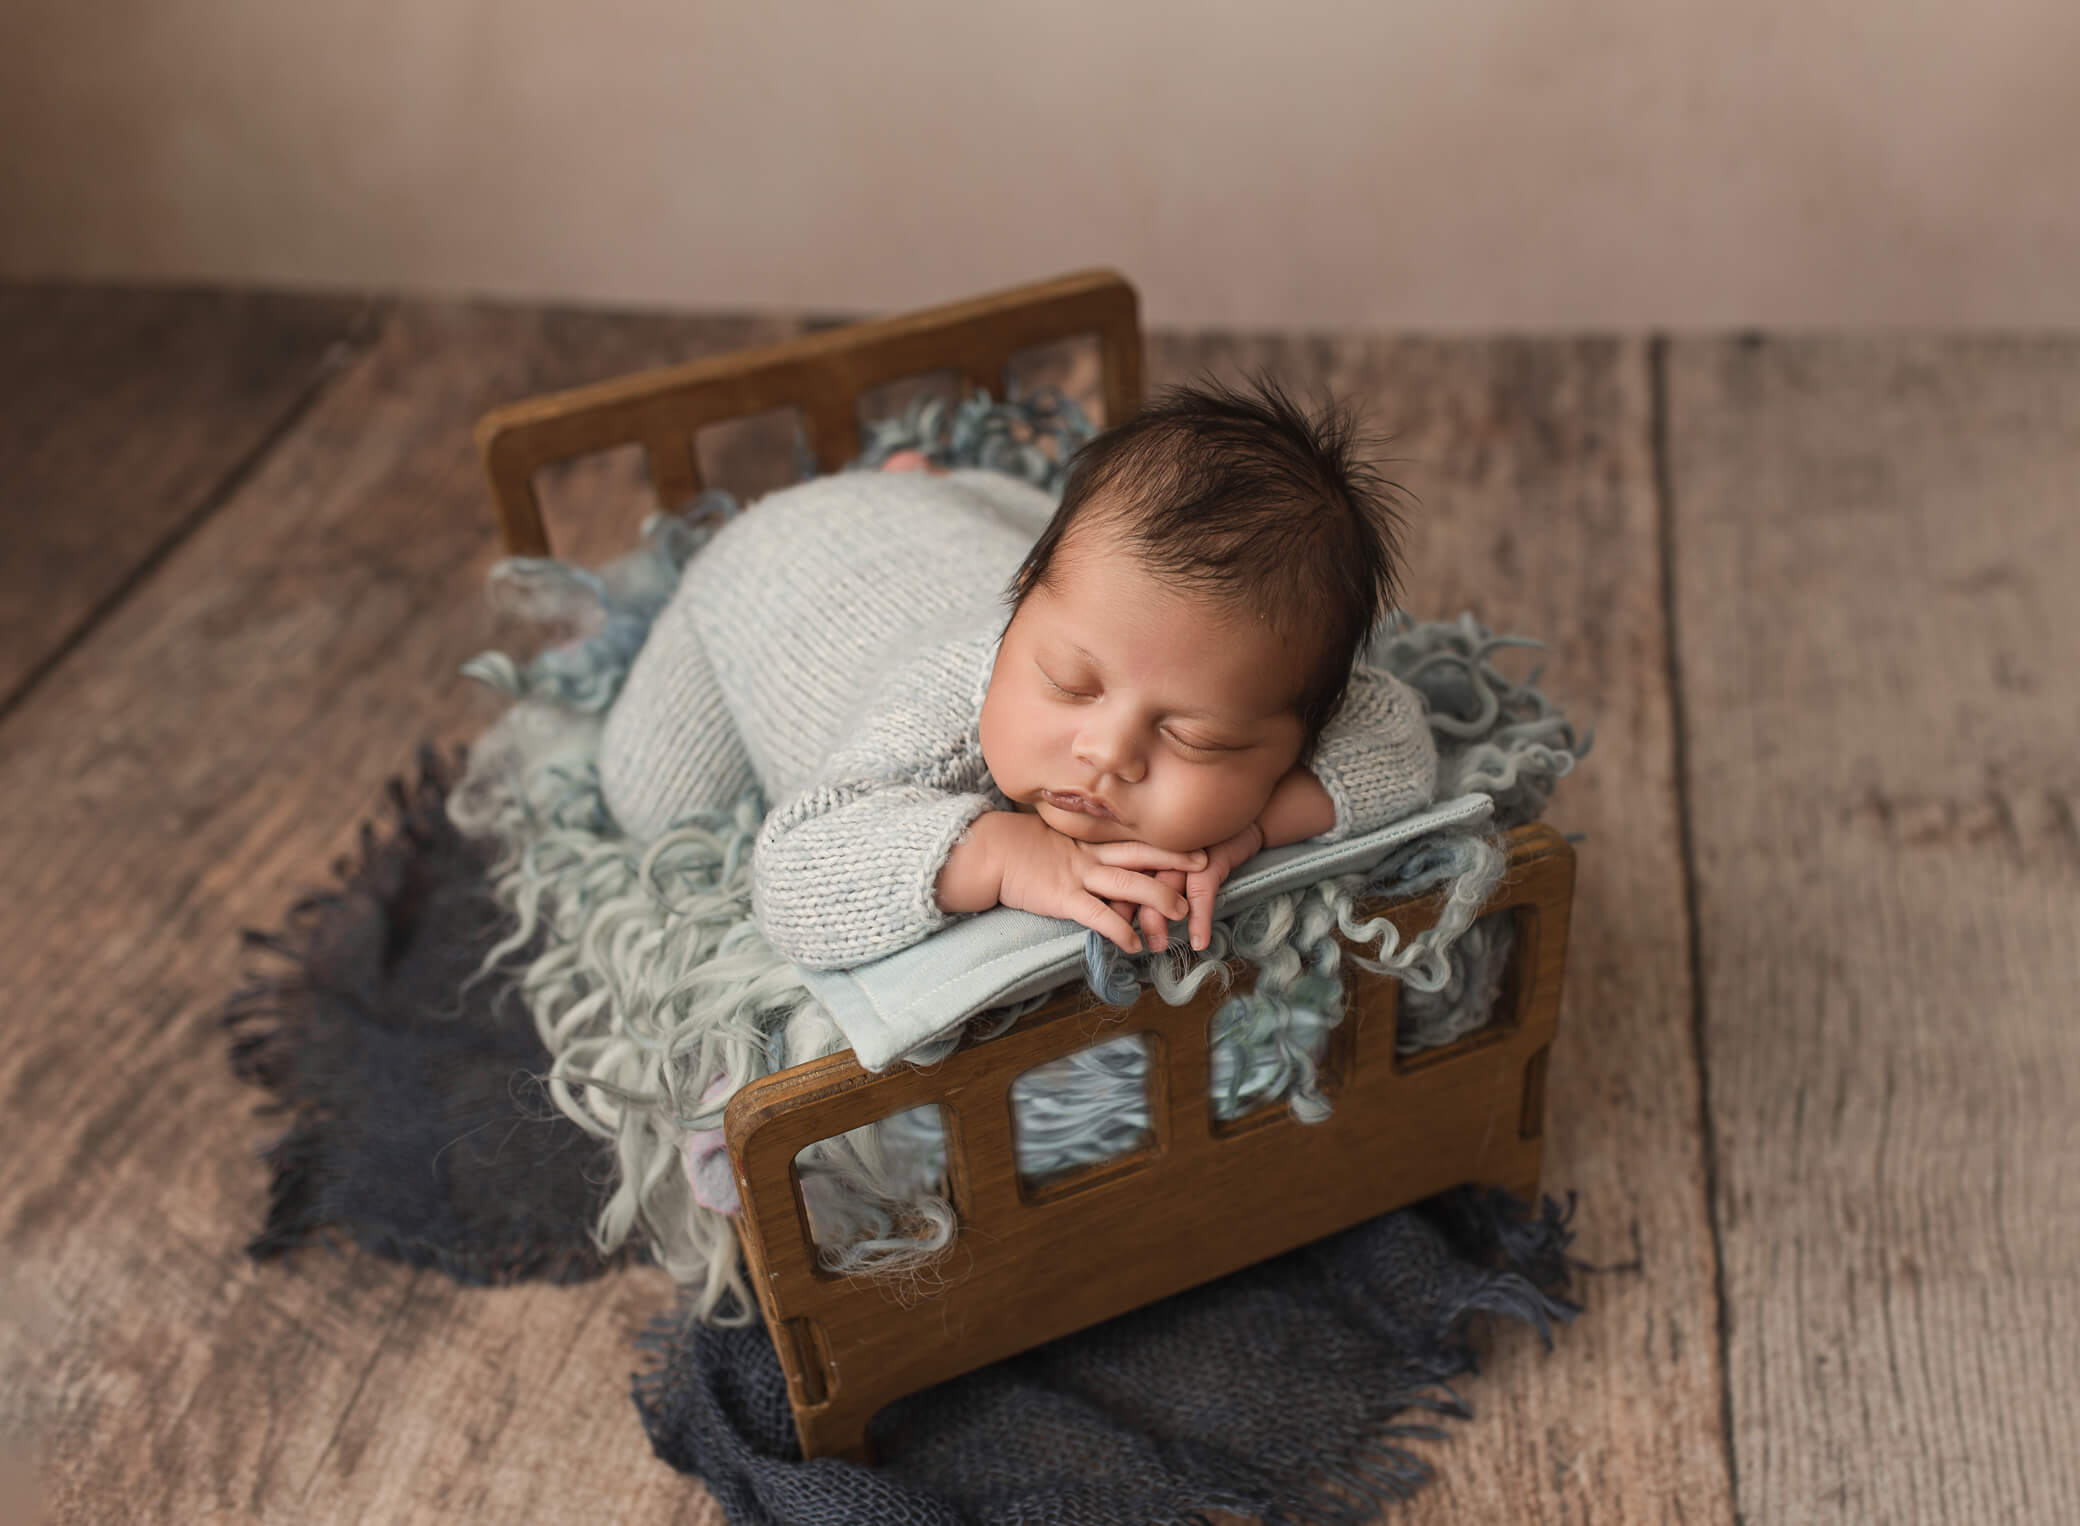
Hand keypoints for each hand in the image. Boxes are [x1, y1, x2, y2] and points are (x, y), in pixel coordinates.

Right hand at [964, 812, 1204, 954]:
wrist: (991, 854)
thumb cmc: (1019, 850)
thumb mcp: (1056, 843)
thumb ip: (1081, 850)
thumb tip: (1100, 861)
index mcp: (1090, 844)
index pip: (1134, 840)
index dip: (1165, 842)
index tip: (1192, 842)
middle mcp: (1090, 857)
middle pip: (1141, 854)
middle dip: (1174, 860)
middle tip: (1206, 866)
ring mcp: (1079, 876)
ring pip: (1128, 883)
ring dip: (1157, 897)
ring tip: (1181, 912)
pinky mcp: (1064, 898)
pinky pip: (1099, 916)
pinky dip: (1120, 931)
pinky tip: (1135, 946)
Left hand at [1112, 821, 1265, 952]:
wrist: (1236, 808)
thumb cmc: (1199, 837)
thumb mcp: (1168, 848)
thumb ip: (1147, 868)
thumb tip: (1124, 901)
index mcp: (1142, 842)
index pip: (1118, 871)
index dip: (1110, 897)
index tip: (1105, 922)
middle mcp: (1157, 844)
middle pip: (1134, 880)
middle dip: (1127, 913)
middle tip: (1126, 940)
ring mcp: (1183, 850)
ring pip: (1163, 888)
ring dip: (1158, 920)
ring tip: (1157, 945)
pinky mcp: (1211, 857)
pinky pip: (1202, 891)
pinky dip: (1200, 919)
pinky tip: (1199, 940)